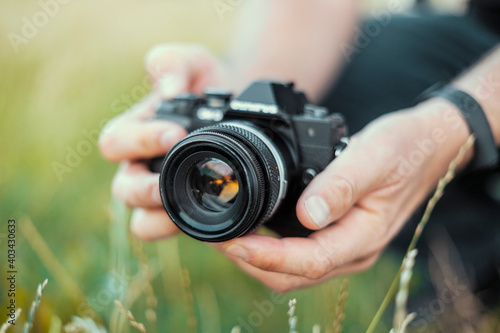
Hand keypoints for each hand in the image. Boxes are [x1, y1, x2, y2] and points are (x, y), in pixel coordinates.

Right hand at [99, 43, 228, 238]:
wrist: (237, 108)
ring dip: (164, 220)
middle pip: (123, 191)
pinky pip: (182, 232)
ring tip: (194, 208)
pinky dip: (199, 231)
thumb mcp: (192, 63)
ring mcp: (161, 194)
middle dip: (146, 189)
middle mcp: (139, 168)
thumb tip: (169, 88)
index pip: (115, 143)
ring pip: (144, 222)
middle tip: (174, 182)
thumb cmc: (205, 85)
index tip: (175, 133)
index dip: (139, 141)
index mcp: (133, 134)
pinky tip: (227, 222)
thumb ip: (174, 63)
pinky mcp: (186, 211)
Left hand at [216, 99, 472, 291]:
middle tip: (216, 237)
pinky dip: (269, 247)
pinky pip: (296, 254)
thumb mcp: (375, 157)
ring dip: (255, 257)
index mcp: (362, 237)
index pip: (308, 261)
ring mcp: (342, 246)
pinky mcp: (334, 236)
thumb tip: (308, 215)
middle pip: (291, 275)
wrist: (425, 147)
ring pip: (290, 269)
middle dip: (250, 261)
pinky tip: (252, 227)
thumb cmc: (404, 149)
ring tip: (226, 234)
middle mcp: (350, 250)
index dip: (266, 255)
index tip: (232, 241)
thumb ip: (343, 185)